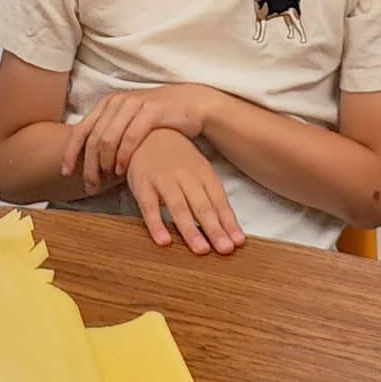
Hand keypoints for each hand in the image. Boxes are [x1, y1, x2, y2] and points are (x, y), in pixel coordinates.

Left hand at [61, 85, 222, 192]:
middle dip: (89, 165)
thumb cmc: (157, 118)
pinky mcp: (151, 111)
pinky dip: (123, 156)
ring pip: (108, 138)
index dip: (71, 153)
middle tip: (91, 186)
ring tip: (107, 180)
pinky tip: (122, 170)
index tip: (66, 172)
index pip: (81, 130)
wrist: (190, 103)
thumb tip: (88, 158)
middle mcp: (117, 102)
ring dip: (105, 163)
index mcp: (107, 103)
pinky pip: (130, 137)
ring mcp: (134, 104)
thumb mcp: (129, 121)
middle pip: (93, 138)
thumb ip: (110, 133)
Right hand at [124, 129, 244, 254]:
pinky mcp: (142, 185)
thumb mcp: (198, 169)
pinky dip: (156, 224)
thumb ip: (210, 195)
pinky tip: (164, 241)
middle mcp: (185, 176)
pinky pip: (149, 207)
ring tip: (201, 250)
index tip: (238, 242)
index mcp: (202, 173)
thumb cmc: (177, 157)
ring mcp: (163, 180)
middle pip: (201, 206)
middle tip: (225, 249)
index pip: (218, 200)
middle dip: (214, 229)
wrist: (148, 131)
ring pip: (178, 207)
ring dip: (190, 230)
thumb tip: (228, 226)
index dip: (228, 221)